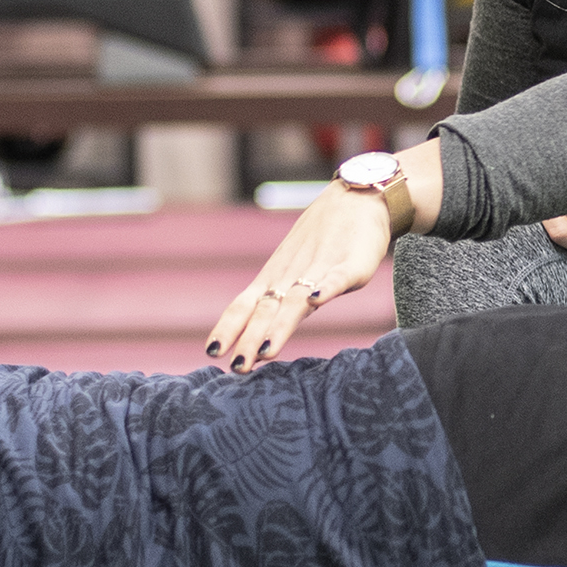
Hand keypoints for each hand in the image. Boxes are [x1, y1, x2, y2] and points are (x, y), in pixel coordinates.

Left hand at [207, 185, 394, 372]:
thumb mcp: (294, 270)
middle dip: (249, 339)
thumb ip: (279, 302)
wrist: (355, 198)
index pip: (244, 306)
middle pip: (266, 310)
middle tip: (236, 367)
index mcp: (275, 280)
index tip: (211, 352)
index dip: (228, 328)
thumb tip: (256, 337)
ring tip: (266, 351)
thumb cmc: (323, 239)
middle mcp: (291, 276)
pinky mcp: (350, 266)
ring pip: (296, 302)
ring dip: (280, 326)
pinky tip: (316, 300)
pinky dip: (326, 289)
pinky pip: (336, 279)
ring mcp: (320, 270)